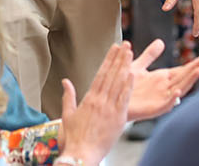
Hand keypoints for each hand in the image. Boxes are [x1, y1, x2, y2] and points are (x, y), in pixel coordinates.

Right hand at [59, 42, 132, 165]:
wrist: (81, 155)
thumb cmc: (74, 138)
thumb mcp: (67, 115)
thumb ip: (68, 96)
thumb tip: (65, 82)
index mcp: (89, 99)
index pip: (100, 73)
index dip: (108, 59)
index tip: (113, 48)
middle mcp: (100, 101)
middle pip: (111, 75)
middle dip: (119, 58)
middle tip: (126, 45)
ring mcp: (110, 109)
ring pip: (119, 84)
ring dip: (125, 67)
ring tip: (131, 54)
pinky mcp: (118, 119)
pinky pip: (124, 99)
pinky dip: (129, 87)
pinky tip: (133, 75)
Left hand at [124, 39, 198, 119]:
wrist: (113, 100)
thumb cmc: (125, 85)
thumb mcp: (139, 66)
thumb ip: (150, 55)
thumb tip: (161, 42)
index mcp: (162, 78)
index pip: (181, 70)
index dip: (193, 65)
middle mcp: (164, 88)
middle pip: (183, 78)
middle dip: (194, 69)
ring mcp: (160, 99)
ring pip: (178, 89)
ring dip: (188, 81)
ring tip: (198, 71)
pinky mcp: (153, 109)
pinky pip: (165, 104)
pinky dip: (172, 99)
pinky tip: (177, 92)